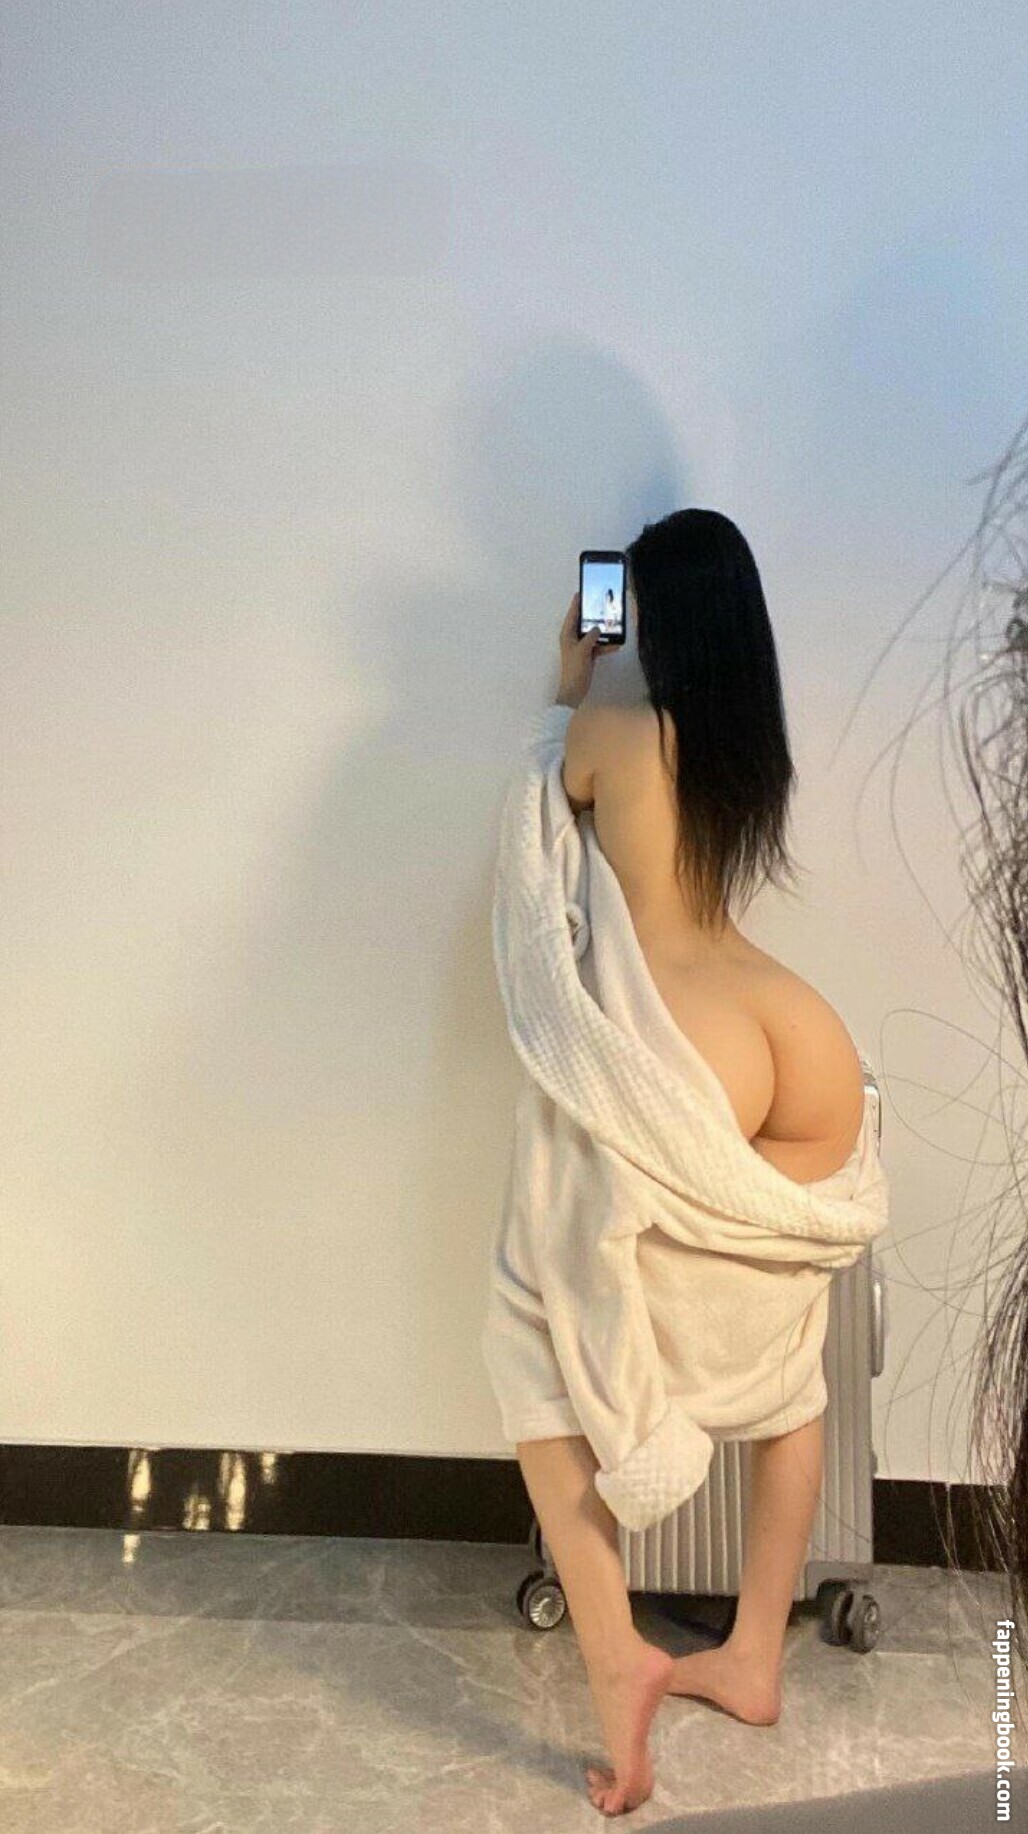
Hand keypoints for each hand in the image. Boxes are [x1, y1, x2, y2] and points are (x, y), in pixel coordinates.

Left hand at [557, 592, 603, 707]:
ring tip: (613, 625)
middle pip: (583, 623)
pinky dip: (606, 646)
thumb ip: (591, 636)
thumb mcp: (583, 650)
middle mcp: (573, 639)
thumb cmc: (574, 670)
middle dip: (593, 617)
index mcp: (567, 635)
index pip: (572, 615)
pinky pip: (598, 646)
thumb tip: (597, 628)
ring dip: (603, 633)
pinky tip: (616, 645)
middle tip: (601, 606)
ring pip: (593, 635)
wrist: (574, 690)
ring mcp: (581, 647)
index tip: (581, 593)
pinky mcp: (588, 655)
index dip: (576, 604)